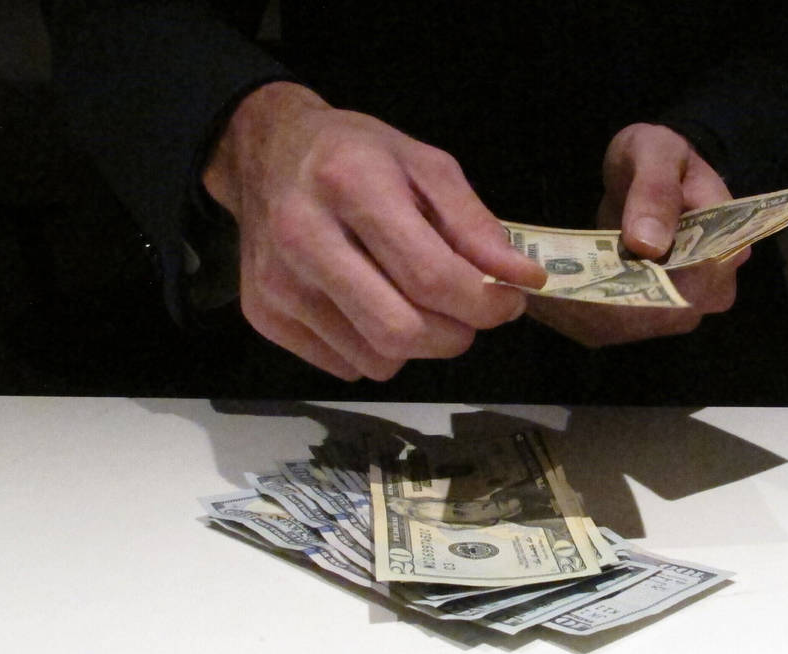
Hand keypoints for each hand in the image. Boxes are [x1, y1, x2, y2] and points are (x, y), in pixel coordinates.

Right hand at [203, 82, 545, 380]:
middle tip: (467, 313)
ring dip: (416, 345)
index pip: (430, 277)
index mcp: (352, 186)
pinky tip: (371, 305)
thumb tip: (522, 278)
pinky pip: (346, 366)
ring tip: (414, 302)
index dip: (484, 304)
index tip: (509, 301)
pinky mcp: (264, 315)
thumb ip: (475, 224)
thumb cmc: (357, 156)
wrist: (267, 153)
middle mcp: (305, 238)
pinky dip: (375, 349)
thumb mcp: (425, 165)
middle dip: (455, 335)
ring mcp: (278, 283)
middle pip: (401, 331)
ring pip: (377, 361)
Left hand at [526, 123, 749, 346]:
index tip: (591, 281)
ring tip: (539, 293)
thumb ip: (656, 192)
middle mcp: (706, 290)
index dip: (645, 290)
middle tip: (550, 289)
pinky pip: (609, 328)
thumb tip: (650, 245)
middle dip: (604, 308)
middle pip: (659, 317)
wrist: (648, 172)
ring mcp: (677, 308)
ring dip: (582, 315)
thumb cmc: (659, 157)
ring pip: (630, 328)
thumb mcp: (657, 153)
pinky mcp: (645, 315)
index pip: (693, 287)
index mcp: (723, 249)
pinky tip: (542, 299)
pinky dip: (574, 316)